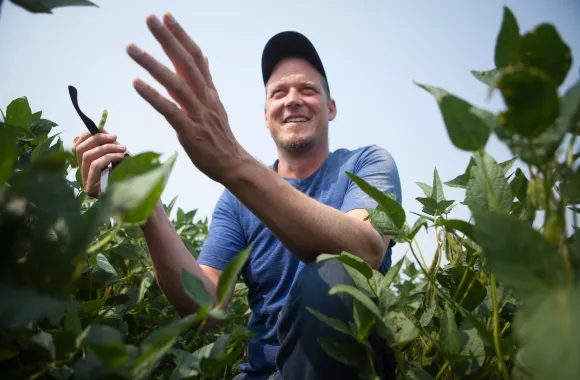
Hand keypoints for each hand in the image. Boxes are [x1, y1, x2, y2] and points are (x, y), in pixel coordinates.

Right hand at [72, 130, 126, 196]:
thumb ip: (108, 145)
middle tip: (114, 137)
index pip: (77, 147)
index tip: (103, 130)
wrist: (139, 197)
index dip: (87, 136)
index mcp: (87, 167)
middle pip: (80, 149)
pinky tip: (120, 156)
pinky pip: (95, 166)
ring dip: (106, 148)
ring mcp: (86, 182)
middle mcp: (83, 174)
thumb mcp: (118, 157)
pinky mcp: (91, 188)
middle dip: (97, 139)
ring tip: (122, 148)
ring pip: (87, 156)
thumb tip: (101, 128)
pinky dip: (108, 157)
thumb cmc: (129, 177)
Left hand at [126, 13, 246, 183]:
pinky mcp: (189, 132)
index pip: (195, 56)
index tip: (167, 17)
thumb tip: (202, 57)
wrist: (232, 164)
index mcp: (209, 91)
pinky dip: (152, 95)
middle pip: (185, 63)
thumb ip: (205, 81)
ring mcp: (197, 114)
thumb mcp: (215, 104)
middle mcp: (204, 98)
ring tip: (131, 47)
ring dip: (152, 63)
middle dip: (167, 39)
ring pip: (175, 83)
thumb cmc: (219, 137)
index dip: (181, 36)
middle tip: (150, 19)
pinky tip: (136, 83)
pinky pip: (169, 110)